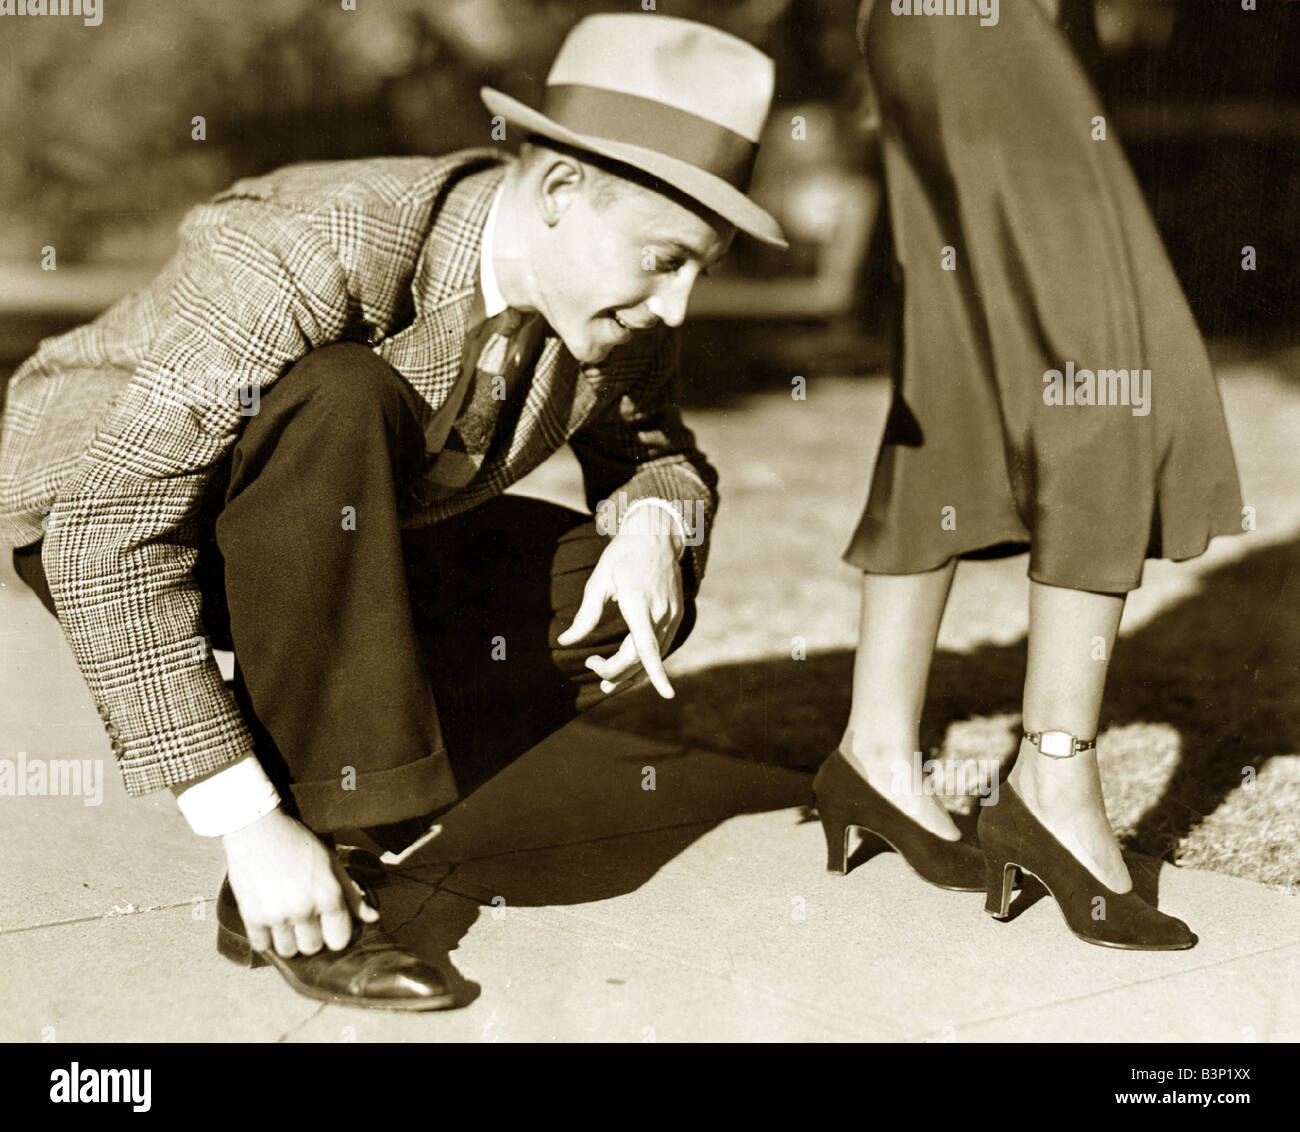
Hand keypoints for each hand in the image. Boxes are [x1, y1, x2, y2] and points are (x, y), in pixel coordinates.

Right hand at [222, 808, 378, 957]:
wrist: (257, 829)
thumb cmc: (297, 843)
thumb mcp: (331, 862)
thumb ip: (352, 893)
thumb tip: (373, 918)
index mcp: (328, 895)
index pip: (339, 940)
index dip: (335, 934)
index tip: (328, 926)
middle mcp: (304, 909)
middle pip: (313, 948)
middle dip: (311, 937)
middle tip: (304, 918)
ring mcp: (276, 915)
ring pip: (288, 951)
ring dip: (288, 939)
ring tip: (286, 918)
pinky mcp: (251, 917)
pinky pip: (262, 946)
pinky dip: (266, 937)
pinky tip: (269, 920)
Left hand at [557, 505, 683, 697]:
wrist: (656, 535)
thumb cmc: (624, 555)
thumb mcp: (599, 580)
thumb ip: (585, 615)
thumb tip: (565, 643)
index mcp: (639, 602)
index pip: (648, 646)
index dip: (656, 672)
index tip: (667, 695)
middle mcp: (660, 612)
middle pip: (642, 658)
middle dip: (617, 672)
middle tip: (591, 667)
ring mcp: (671, 615)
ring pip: (654, 656)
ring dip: (631, 673)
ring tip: (606, 682)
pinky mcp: (675, 615)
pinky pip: (661, 647)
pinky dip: (645, 662)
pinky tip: (629, 668)